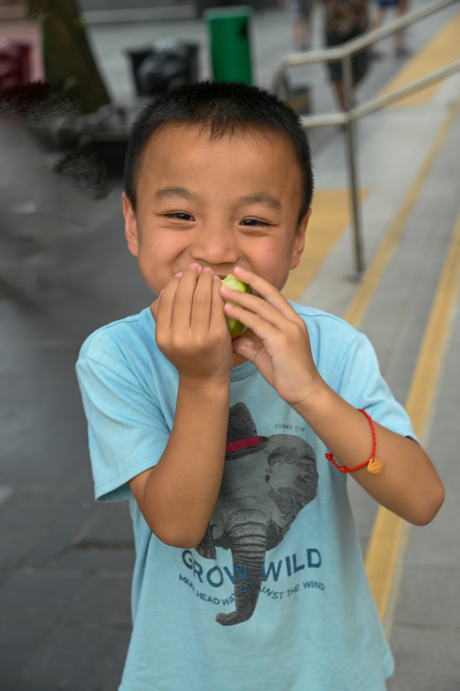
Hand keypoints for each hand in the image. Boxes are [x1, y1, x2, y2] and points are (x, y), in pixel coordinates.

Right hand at [151, 265, 232, 389]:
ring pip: (201, 299)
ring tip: (208, 273)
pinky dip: (218, 292)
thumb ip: (162, 315)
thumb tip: (166, 288)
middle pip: (184, 297)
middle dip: (191, 277)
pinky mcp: (217, 337)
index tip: (182, 273)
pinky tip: (218, 285)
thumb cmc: (186, 355)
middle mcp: (179, 338)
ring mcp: (199, 338)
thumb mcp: (167, 339)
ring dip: (205, 281)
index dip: (175, 283)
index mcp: (163, 337)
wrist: (204, 380)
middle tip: (196, 268)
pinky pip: (217, 307)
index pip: (167, 301)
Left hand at [220, 266, 323, 406]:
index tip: (241, 274)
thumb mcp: (265, 355)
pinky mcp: (282, 341)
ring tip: (222, 290)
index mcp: (292, 321)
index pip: (273, 296)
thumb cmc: (287, 375)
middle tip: (232, 271)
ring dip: (240, 296)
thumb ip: (250, 345)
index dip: (257, 283)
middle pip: (269, 294)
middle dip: (250, 280)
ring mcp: (289, 330)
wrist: (305, 392)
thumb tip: (232, 340)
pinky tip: (227, 310)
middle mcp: (292, 321)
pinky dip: (241, 314)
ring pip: (261, 306)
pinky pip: (258, 323)